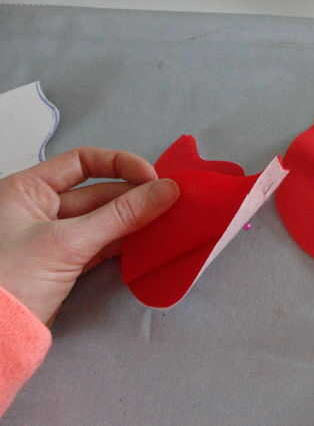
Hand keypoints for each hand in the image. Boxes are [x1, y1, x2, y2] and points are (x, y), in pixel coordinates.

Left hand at [0, 147, 178, 325]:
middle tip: (172, 203)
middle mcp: (40, 207)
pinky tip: (150, 242)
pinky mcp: (66, 262)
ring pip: (104, 219)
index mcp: (29, 189)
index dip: (120, 165)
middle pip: (98, 192)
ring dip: (135, 220)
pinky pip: (102, 243)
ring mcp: (54, 236)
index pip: (83, 161)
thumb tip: (168, 189)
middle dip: (135, 197)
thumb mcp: (68, 241)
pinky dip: (125, 243)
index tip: (153, 179)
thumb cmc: (15, 277)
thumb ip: (121, 215)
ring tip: (168, 221)